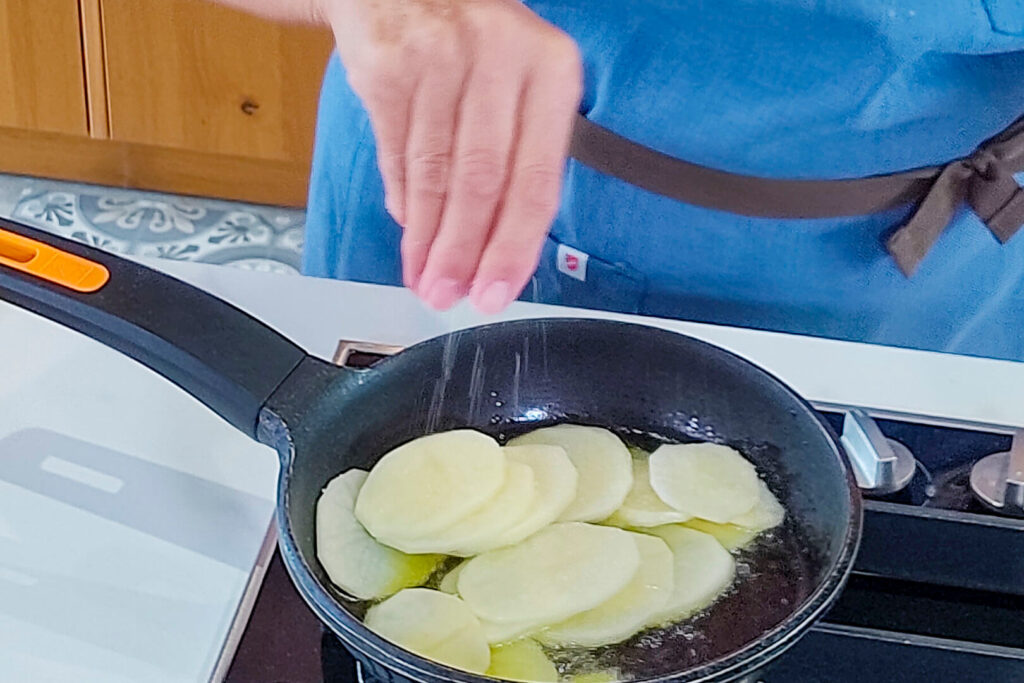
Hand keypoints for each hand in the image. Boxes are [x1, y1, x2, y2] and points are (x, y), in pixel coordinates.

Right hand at [319, 0, 582, 312]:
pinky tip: (409, 232)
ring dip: (428, 240)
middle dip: (463, 253)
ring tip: (425, 279)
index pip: (535, 177)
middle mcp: (498, 59)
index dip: (513, 246)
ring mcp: (439, 61)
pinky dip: (403, 202)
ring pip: (435, 175)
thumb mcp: (523, 82)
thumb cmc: (479, 44)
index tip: (496, 291)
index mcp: (550, 68)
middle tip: (450, 296)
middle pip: (481, 182)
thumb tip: (497, 245)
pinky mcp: (388, 68)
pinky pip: (396, 155)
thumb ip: (520, 156)